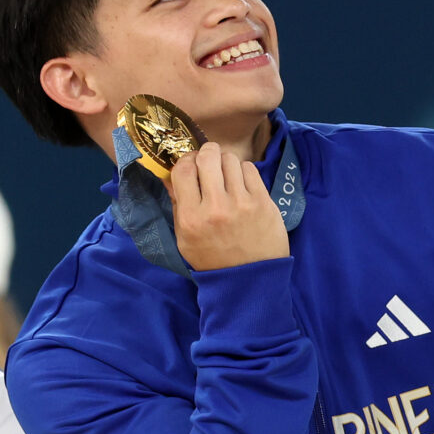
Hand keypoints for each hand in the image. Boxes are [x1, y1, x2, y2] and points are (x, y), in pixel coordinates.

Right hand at [169, 143, 289, 270]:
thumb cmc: (213, 259)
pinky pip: (250, 168)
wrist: (250, 280)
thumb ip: (178, 206)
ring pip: (230, 159)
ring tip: (226, 175)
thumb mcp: (185, 239)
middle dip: (207, 153)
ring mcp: (241, 203)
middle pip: (208, 156)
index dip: (185, 161)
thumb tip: (171, 176)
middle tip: (209, 162)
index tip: (191, 165)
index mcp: (191, 218)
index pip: (183, 170)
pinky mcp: (263, 202)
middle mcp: (215, 207)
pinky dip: (243, 171)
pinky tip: (241, 184)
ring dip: (226, 162)